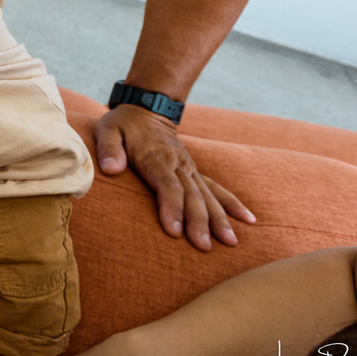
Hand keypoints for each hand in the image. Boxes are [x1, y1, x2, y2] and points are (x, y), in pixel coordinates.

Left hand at [95, 105, 254, 250]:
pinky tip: (248, 219)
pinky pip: (216, 188)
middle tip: (204, 247)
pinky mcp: (194, 171)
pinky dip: (232, 203)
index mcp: (155, 158)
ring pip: (207, 195)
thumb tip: (110, 169)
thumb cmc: (123, 124)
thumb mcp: (108, 130)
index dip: (172, 208)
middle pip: (191, 196)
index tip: (174, 232)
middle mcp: (177, 165)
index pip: (167, 186)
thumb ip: (110, 149)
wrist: (147, 108)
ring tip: (231, 242)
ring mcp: (189, 168)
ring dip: (219, 218)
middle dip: (199, 222)